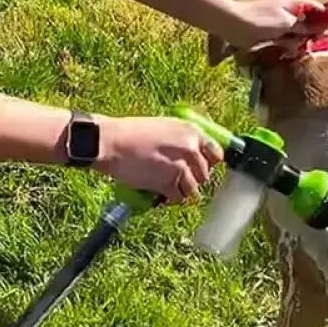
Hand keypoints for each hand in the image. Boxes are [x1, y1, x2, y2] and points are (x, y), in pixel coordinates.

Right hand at [95, 116, 223, 203]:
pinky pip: (179, 198)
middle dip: (193, 179)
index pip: (216, 153)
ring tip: (167, 187)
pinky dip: (171, 199)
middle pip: (205, 175)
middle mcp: (191, 148)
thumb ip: (182, 140)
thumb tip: (193, 154)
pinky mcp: (168, 183)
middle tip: (178, 179)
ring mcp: (181, 167)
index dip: (209, 164)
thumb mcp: (163, 127)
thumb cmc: (131, 133)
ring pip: (194, 189)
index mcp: (191, 132)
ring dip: (181, 190)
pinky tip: (161, 193)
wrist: (110, 142)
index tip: (201, 169)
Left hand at [222, 0, 326, 49]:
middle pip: (312, 21)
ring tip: (306, 49)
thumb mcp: (287, 23)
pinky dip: (292, 43)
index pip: (320, 10)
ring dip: (303, 40)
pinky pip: (290, 37)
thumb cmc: (262, 20)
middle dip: (316, 32)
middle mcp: (293, 8)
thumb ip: (305, 26)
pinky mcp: (276, 29)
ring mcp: (285, 19)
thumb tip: (322, 27)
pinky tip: (292, 50)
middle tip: (321, 46)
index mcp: (298, 1)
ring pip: (301, 31)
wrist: (236, 25)